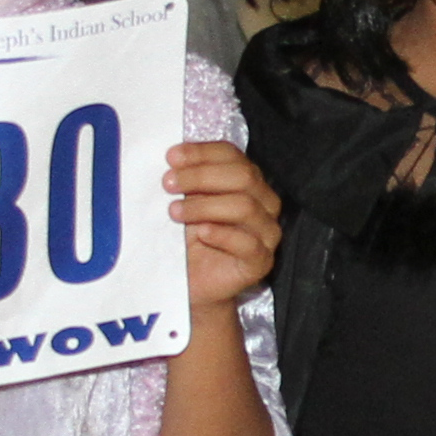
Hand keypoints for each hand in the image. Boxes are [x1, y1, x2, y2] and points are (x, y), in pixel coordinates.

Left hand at [170, 140, 280, 308]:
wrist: (192, 282)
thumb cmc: (189, 238)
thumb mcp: (185, 201)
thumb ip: (186, 180)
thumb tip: (173, 158)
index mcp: (248, 181)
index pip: (232, 155)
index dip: (202, 153)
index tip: (171, 157)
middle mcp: (264, 202)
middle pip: (243, 176)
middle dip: (201, 176)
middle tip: (168, 184)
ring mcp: (267, 232)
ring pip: (246, 206)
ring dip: (205, 206)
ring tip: (174, 212)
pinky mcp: (261, 261)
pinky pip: (249, 244)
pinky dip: (223, 235)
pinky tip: (201, 234)